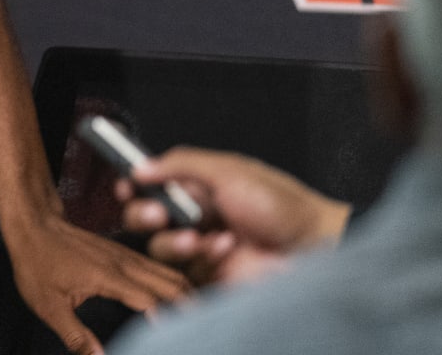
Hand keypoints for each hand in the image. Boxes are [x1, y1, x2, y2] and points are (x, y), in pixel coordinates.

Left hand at [4, 210, 188, 354]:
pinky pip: (161, 270)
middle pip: (173, 285)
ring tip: (204, 322)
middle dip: (193, 310)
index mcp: (109, 276)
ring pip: (171, 274)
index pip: (151, 301)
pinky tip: (183, 301)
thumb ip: (75, 335)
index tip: (180, 343)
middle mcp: (125, 263)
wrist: (34, 224)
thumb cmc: (37, 262)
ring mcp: (128, 256)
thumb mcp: (47, 305)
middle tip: (207, 335)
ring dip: (191, 296)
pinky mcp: (126, 255)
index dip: (168, 324)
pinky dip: (178, 285)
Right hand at [115, 146, 349, 285]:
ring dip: (173, 242)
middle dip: (143, 215)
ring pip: (158, 248)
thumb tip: (141, 167)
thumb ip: (181, 164)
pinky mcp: (209, 277)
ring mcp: (200, 249)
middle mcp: (194, 217)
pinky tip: (224, 249)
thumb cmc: (280, 204)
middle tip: (157, 215)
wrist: (314, 247)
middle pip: (143, 219)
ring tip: (198, 238)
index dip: (134, 186)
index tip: (127, 187)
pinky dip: (200, 259)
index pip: (151, 185)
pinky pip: (184, 272)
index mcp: (196, 187)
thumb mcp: (229, 170)